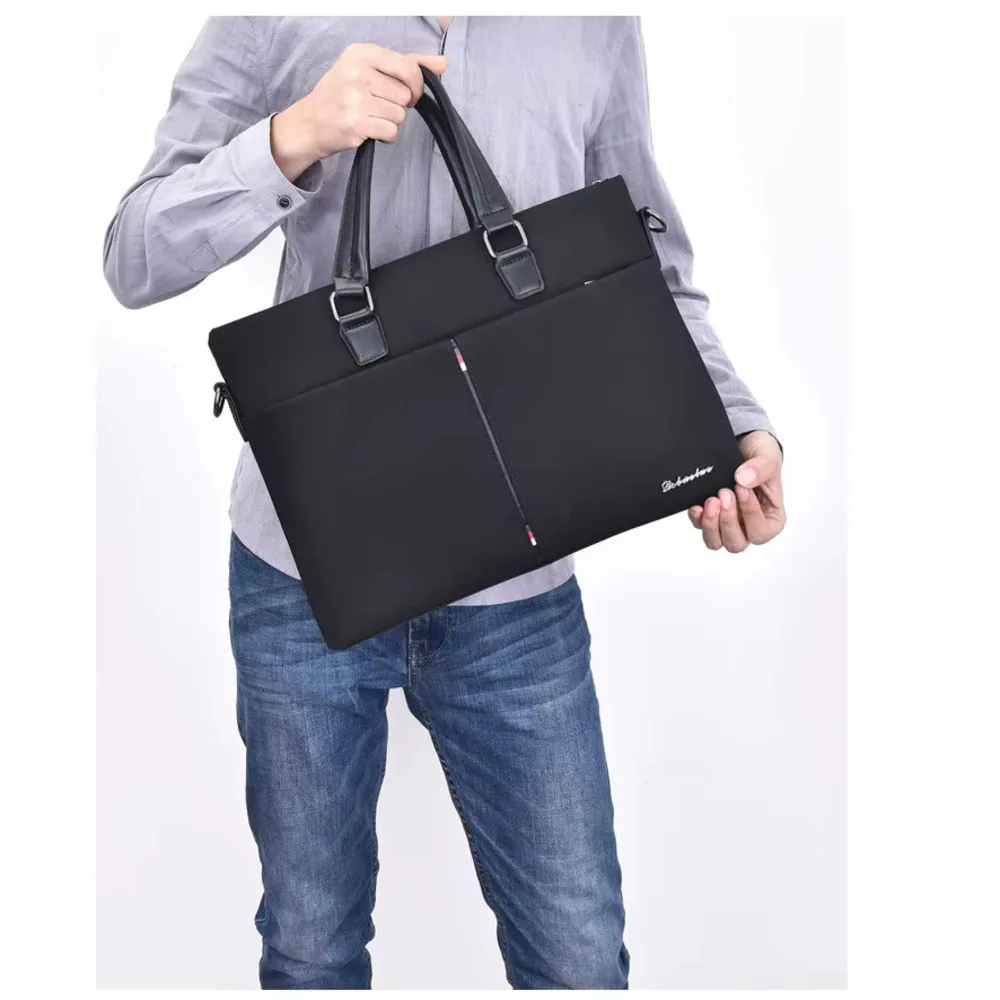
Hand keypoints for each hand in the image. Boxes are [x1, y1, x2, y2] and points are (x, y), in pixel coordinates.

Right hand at [270, 43, 448, 180]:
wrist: (311, 121)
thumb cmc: (343, 94)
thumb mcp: (371, 69)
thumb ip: (409, 64)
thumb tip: (444, 63)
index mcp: (362, 52)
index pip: (409, 67)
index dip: (415, 85)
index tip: (406, 92)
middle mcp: (358, 72)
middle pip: (406, 94)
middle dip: (398, 105)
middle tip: (378, 106)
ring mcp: (356, 98)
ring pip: (400, 115)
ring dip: (391, 121)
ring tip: (371, 117)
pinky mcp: (356, 123)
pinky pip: (391, 131)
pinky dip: (385, 135)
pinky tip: (370, 130)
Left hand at [688, 431, 785, 551]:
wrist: (744, 445)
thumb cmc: (761, 458)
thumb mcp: (769, 459)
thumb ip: (761, 469)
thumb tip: (743, 479)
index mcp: (771, 520)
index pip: (760, 533)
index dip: (750, 514)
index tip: (743, 489)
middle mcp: (748, 526)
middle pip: (736, 543)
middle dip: (728, 521)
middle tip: (725, 493)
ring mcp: (727, 523)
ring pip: (715, 542)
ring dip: (711, 524)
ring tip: (711, 500)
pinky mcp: (710, 515)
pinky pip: (699, 526)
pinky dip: (697, 518)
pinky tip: (697, 504)